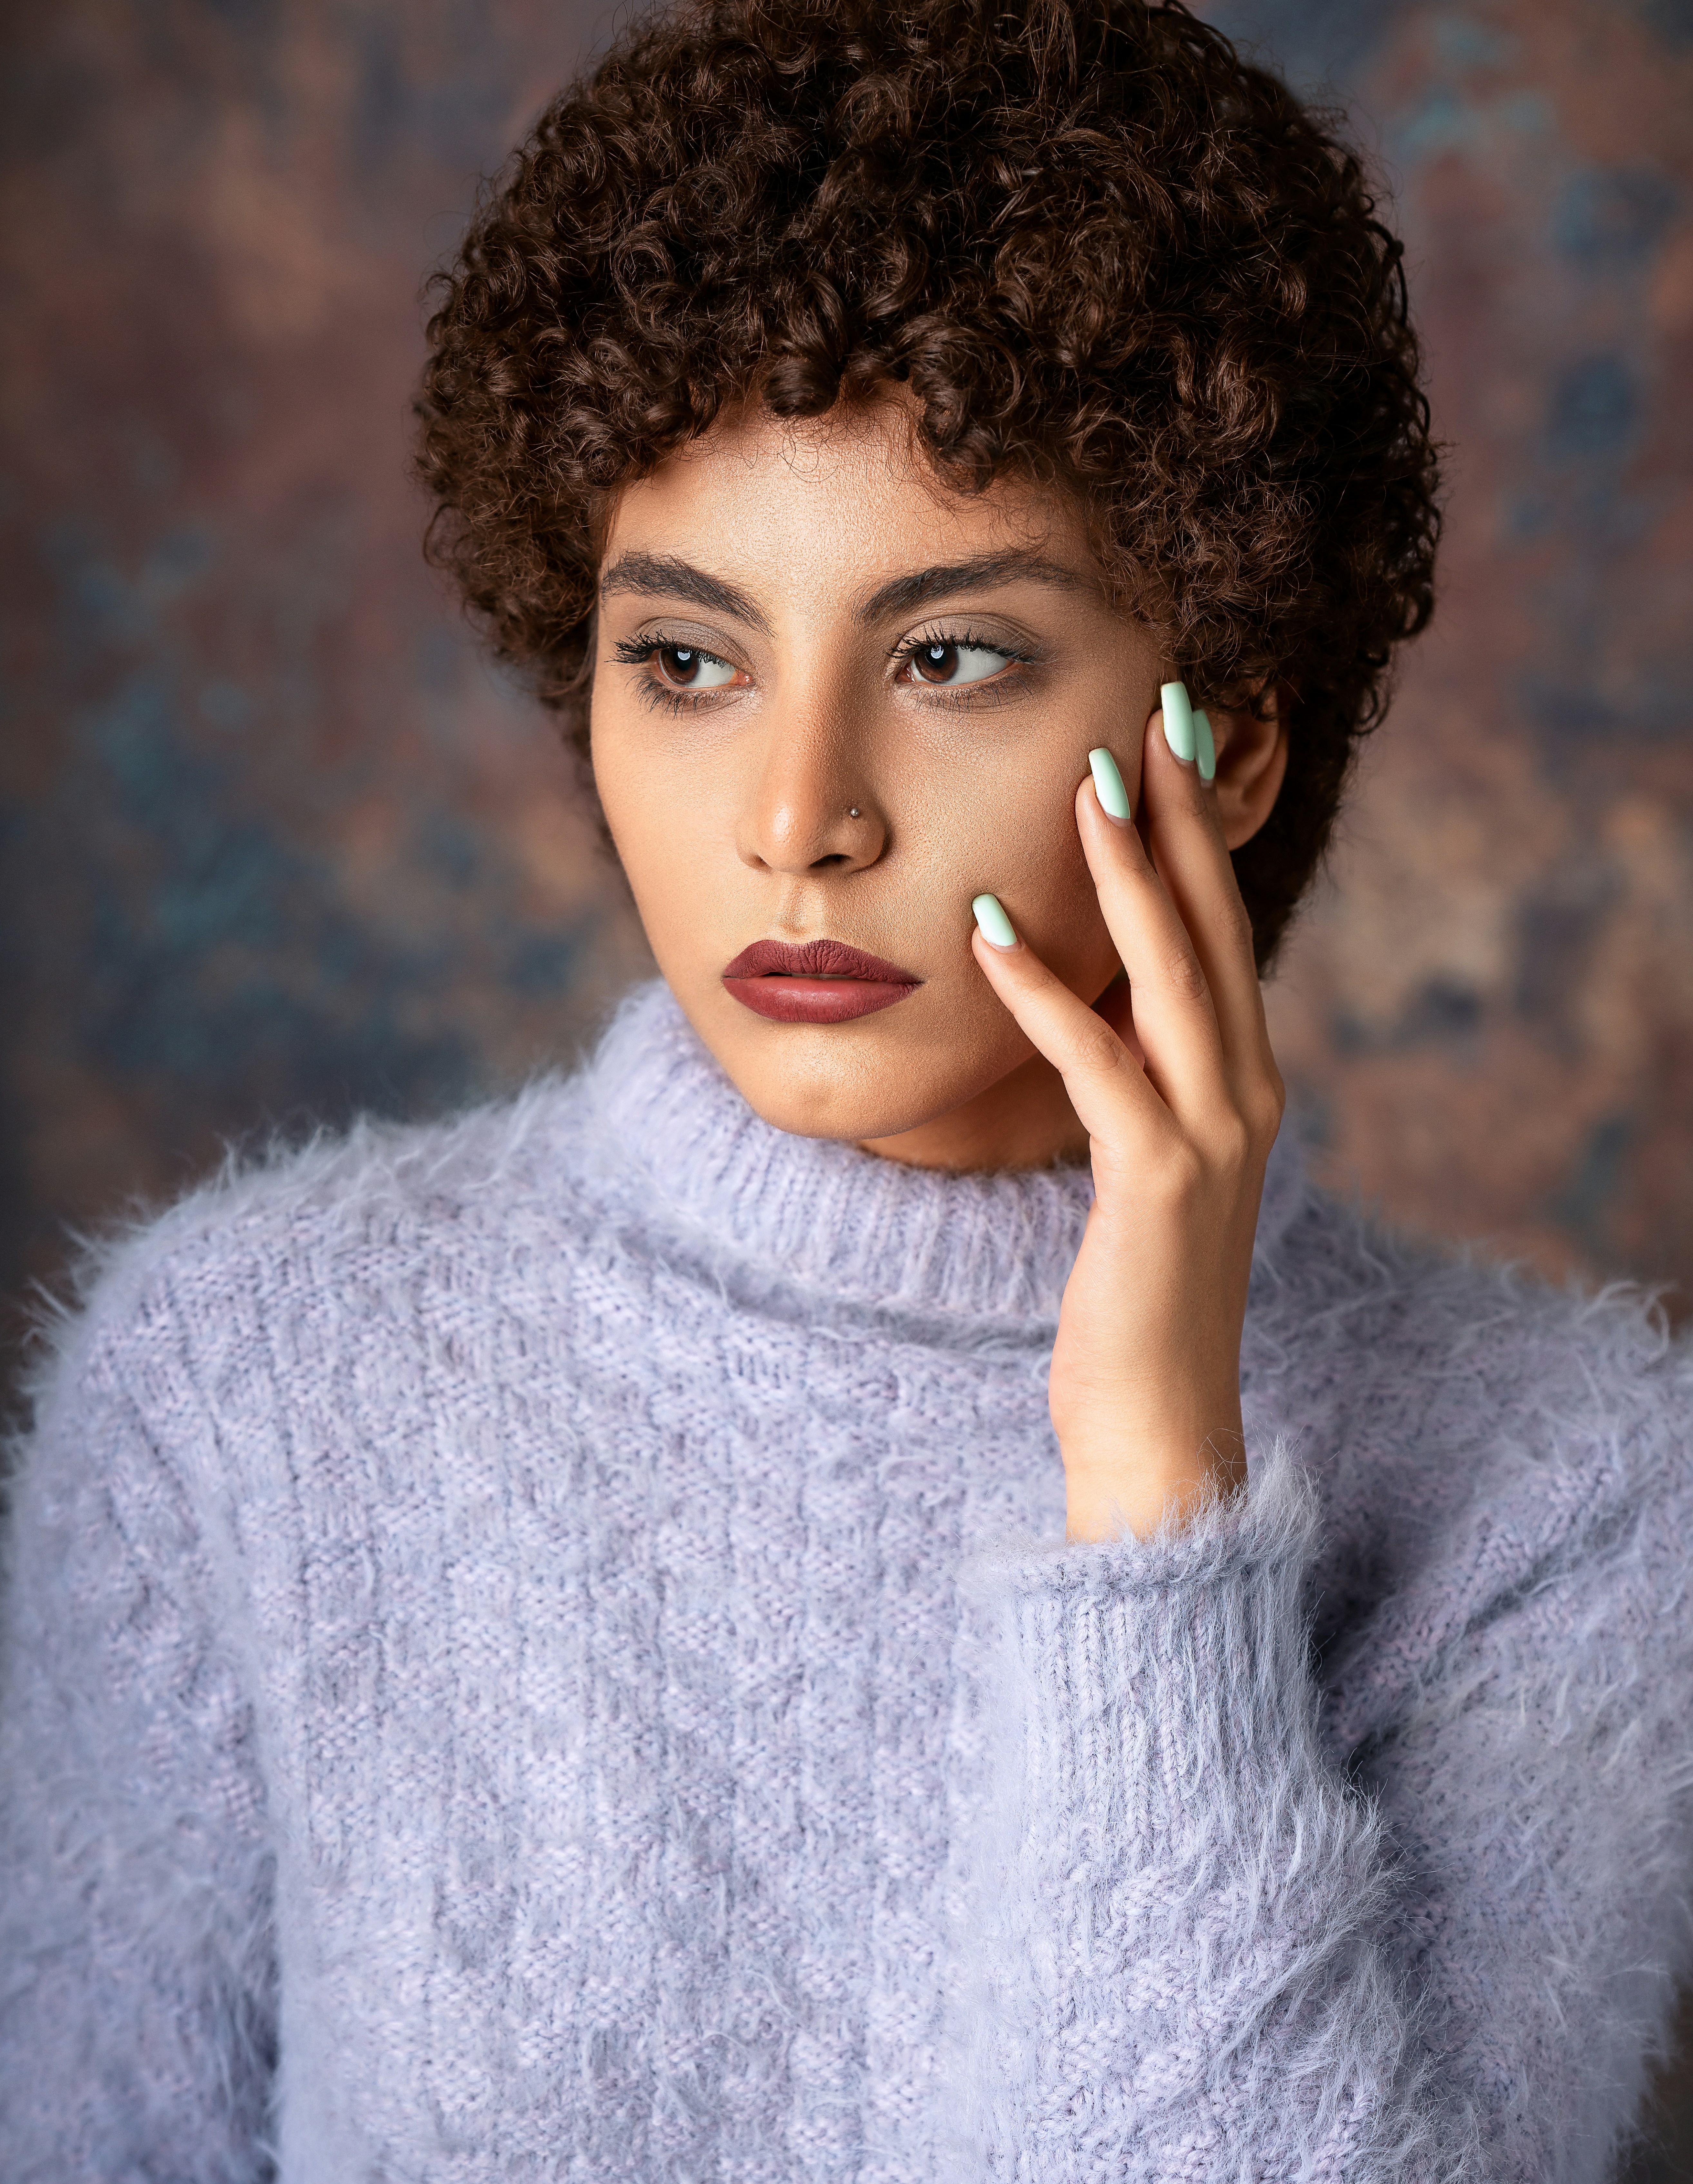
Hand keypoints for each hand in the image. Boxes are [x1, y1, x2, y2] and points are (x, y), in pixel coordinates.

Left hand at [970, 700, 1284, 1540]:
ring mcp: (1209, 1136)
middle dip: (1184, 818)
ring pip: (1171, 977)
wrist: (1159, 1415)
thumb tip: (1100, 1008)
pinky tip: (994, 931)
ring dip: (1128, 877)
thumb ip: (1136, 1084)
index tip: (1173, 741)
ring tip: (1087, 787)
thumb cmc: (1136, 1295)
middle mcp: (1243, 1094)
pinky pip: (1095, 1063)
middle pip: (1212, 929)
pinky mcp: (1153, 1180)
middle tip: (1153, 714)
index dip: (1201, 834)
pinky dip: (1046, 992)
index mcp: (1241, 1084)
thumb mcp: (1143, 1166)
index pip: (1222, 933)